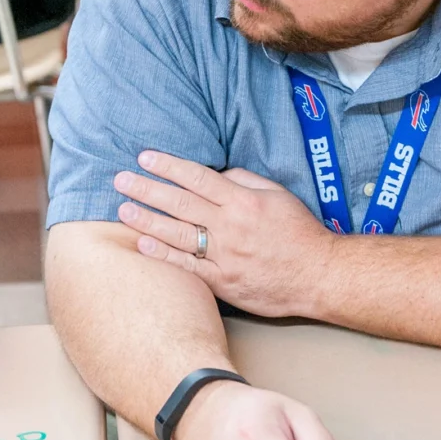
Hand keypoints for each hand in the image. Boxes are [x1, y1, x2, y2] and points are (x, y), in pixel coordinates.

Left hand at [115, 151, 334, 317]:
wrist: (320, 276)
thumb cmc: (299, 232)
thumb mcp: (277, 195)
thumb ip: (244, 181)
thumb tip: (216, 174)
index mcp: (243, 201)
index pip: (197, 178)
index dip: (168, 166)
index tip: (145, 157)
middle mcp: (230, 226)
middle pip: (180, 203)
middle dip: (147, 189)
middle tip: (120, 179)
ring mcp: (225, 256)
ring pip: (179, 234)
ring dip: (147, 220)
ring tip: (123, 208)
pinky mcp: (223, 282)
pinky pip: (189, 267)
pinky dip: (164, 256)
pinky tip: (142, 245)